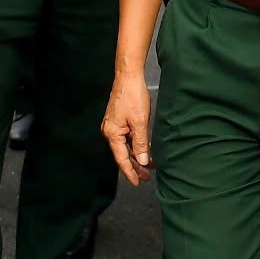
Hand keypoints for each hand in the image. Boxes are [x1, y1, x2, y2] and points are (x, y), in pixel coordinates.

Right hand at [102, 72, 153, 186]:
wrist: (129, 76)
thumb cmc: (133, 95)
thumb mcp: (140, 121)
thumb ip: (141, 143)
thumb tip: (143, 161)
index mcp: (112, 134)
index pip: (121, 159)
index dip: (130, 172)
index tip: (137, 182)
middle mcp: (110, 132)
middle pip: (123, 154)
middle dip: (135, 166)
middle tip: (146, 177)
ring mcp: (114, 126)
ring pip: (126, 147)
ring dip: (137, 156)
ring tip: (148, 166)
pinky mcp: (119, 121)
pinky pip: (127, 138)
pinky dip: (136, 145)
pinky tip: (145, 150)